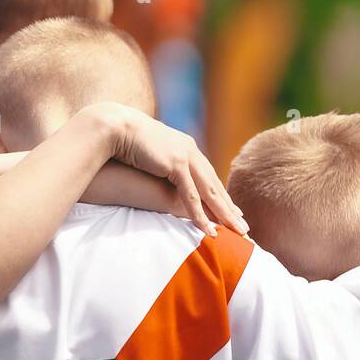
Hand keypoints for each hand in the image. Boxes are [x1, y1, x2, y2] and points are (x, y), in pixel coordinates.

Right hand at [97, 104, 246, 236]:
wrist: (114, 127)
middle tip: (245, 228)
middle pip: (215, 185)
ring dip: (224, 214)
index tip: (235, 211)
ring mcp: (185, 156)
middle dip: (230, 208)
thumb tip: (161, 169)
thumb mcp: (150, 152)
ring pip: (210, 192)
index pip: (208, 176)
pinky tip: (209, 230)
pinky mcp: (176, 164)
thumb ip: (162, 161)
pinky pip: (192, 196)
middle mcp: (190, 150)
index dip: (222, 195)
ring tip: (237, 232)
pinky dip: (200, 215)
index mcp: (186, 147)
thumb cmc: (125, 141)